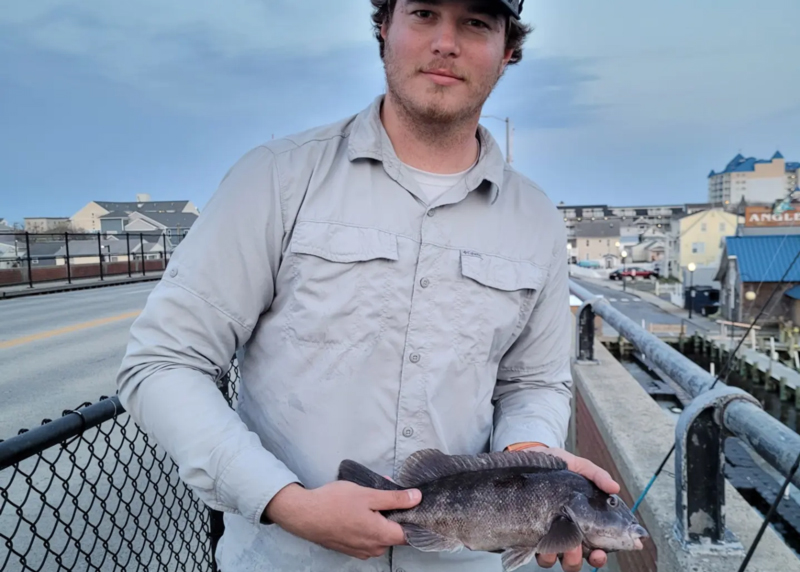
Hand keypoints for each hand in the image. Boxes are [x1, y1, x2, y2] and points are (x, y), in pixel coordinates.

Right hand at [264, 482, 421, 559]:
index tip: (412, 506)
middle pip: (395, 535)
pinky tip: (358, 512)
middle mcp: (373, 548)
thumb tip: (417, 497)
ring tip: (368, 502)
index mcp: (381, 536)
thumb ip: (395, 498)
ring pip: (380, 537)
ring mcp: (360, 551)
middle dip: (394, 517)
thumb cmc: (335, 502)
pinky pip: (366, 540)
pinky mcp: (349, 549)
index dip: (414, 520)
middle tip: (385, 497)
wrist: (304, 515)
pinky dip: (367, 527)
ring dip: (379, 521)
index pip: (410, 534)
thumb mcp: (368, 494)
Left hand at [517, 446, 619, 570]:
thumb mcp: (578, 466)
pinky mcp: (531, 536)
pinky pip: (540, 556)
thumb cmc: (553, 464)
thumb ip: (597, 476)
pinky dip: (544, 555)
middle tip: (586, 550)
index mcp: (583, 520)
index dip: (600, 554)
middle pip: (580, 559)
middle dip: (585, 559)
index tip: (601, 552)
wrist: (525, 458)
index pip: (597, 545)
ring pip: (561, 560)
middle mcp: (568, 532)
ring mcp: (549, 536)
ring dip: (566, 558)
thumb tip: (615, 488)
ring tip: (563, 545)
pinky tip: (543, 542)